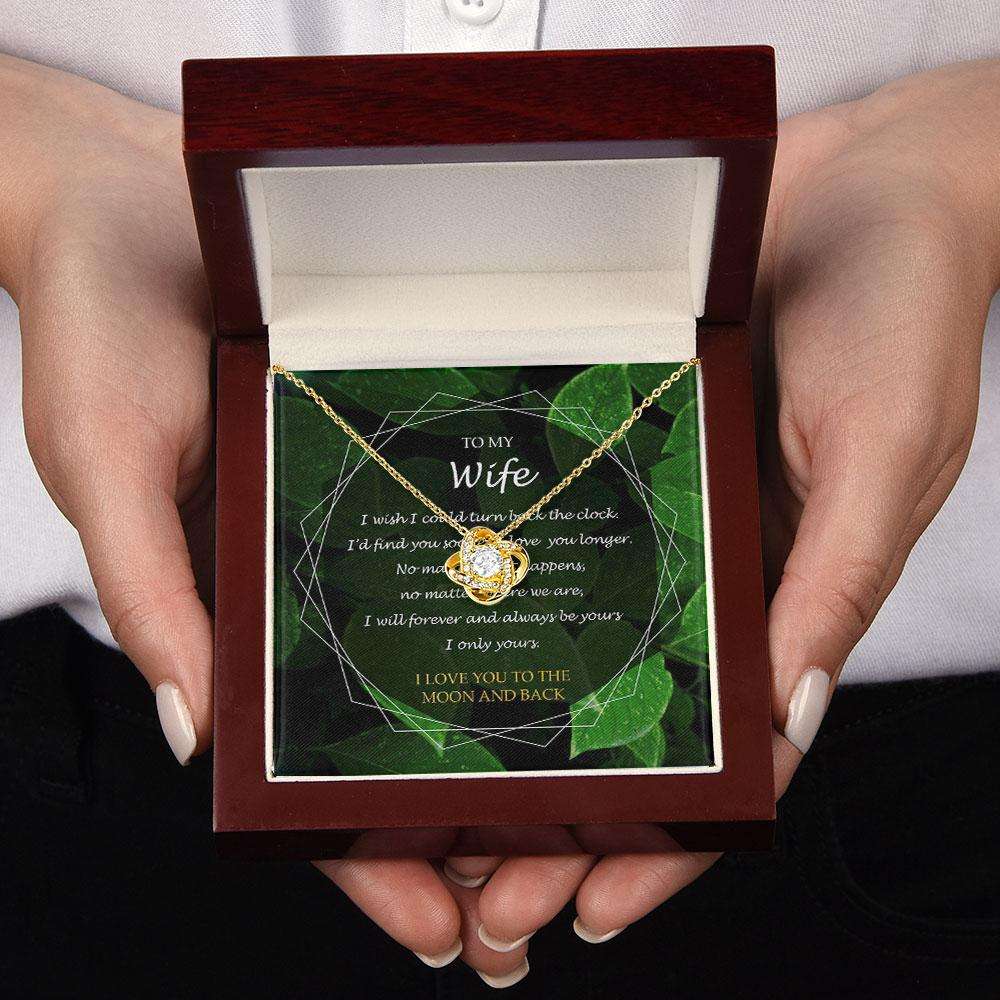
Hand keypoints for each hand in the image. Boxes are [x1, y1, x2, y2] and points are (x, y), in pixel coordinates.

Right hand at [0, 56, 523, 983]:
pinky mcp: (398, 457)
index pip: (298, 765)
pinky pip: (460, 548)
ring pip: (437, 658)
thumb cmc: (99, 330)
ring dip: (496, 737)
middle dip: (452, 824)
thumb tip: (192, 735)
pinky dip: (503, 611)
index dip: (360, 853)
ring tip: (579, 813)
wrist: (134, 206)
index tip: (439, 928)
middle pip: (389, 731)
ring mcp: (358, 524)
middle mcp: (306, 581)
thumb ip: (155, 594)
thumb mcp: (110, 466)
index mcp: (232, 609)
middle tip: (536, 906)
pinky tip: (567, 653)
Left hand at [440, 60, 998, 968]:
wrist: (862, 180)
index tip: (587, 909)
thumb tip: (792, 718)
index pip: (733, 752)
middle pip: (638, 723)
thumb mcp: (883, 450)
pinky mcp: (620, 450)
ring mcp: (665, 513)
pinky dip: (518, 609)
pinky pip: (563, 545)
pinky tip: (453, 660)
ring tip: (443, 823)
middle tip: (484, 906)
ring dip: (524, 739)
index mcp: (794, 593)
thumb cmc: (905, 306)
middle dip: (568, 820)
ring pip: (586, 652)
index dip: (668, 839)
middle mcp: (720, 569)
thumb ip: (835, 580)